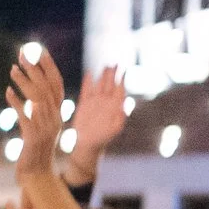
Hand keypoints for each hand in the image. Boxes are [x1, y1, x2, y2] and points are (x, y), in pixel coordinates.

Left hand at [6, 48, 65, 179]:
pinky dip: (17, 103)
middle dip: (36, 69)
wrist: (37, 173)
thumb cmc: (35, 148)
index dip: (49, 67)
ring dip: (25, 82)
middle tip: (23, 54)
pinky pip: (25, 116)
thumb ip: (38, 109)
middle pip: (47, 88)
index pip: (56, 84)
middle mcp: (55, 118)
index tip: (39, 51)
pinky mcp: (33, 137)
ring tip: (12, 69)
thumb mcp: (39, 125)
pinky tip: (7, 93)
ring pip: (37, 99)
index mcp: (59, 113)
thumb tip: (29, 93)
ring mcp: (46, 127)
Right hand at [65, 65, 127, 184]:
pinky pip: (86, 90)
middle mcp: (105, 102)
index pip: (119, 90)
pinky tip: (88, 72)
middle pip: (110, 84)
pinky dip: (87, 82)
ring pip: (99, 85)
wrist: (88, 144)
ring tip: (106, 66)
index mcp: (114, 106)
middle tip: (115, 64)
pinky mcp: (84, 104)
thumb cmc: (103, 139)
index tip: (124, 71)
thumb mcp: (114, 129)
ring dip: (103, 76)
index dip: (122, 80)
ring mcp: (95, 102)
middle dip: (113, 74)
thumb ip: (120, 117)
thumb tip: (124, 105)